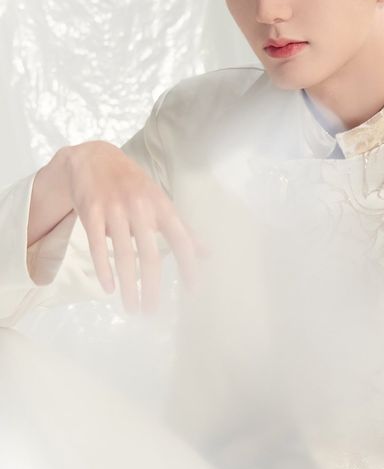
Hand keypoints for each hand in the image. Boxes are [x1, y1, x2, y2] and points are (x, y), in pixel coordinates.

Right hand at [60, 140, 208, 313]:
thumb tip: (207, 253)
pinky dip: (104, 269)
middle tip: (153, 310)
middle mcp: (140, 207)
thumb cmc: (133, 185)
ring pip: (124, 255)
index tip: (193, 290)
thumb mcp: (160, 201)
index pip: (181, 239)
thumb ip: (183, 228)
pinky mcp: (91, 213)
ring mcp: (114, 210)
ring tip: (133, 307)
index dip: (189, 265)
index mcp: (161, 206)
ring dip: (129, 286)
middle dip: (153, 287)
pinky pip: (98, 246)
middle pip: (150, 255)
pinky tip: (110, 288)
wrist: (93, 158)